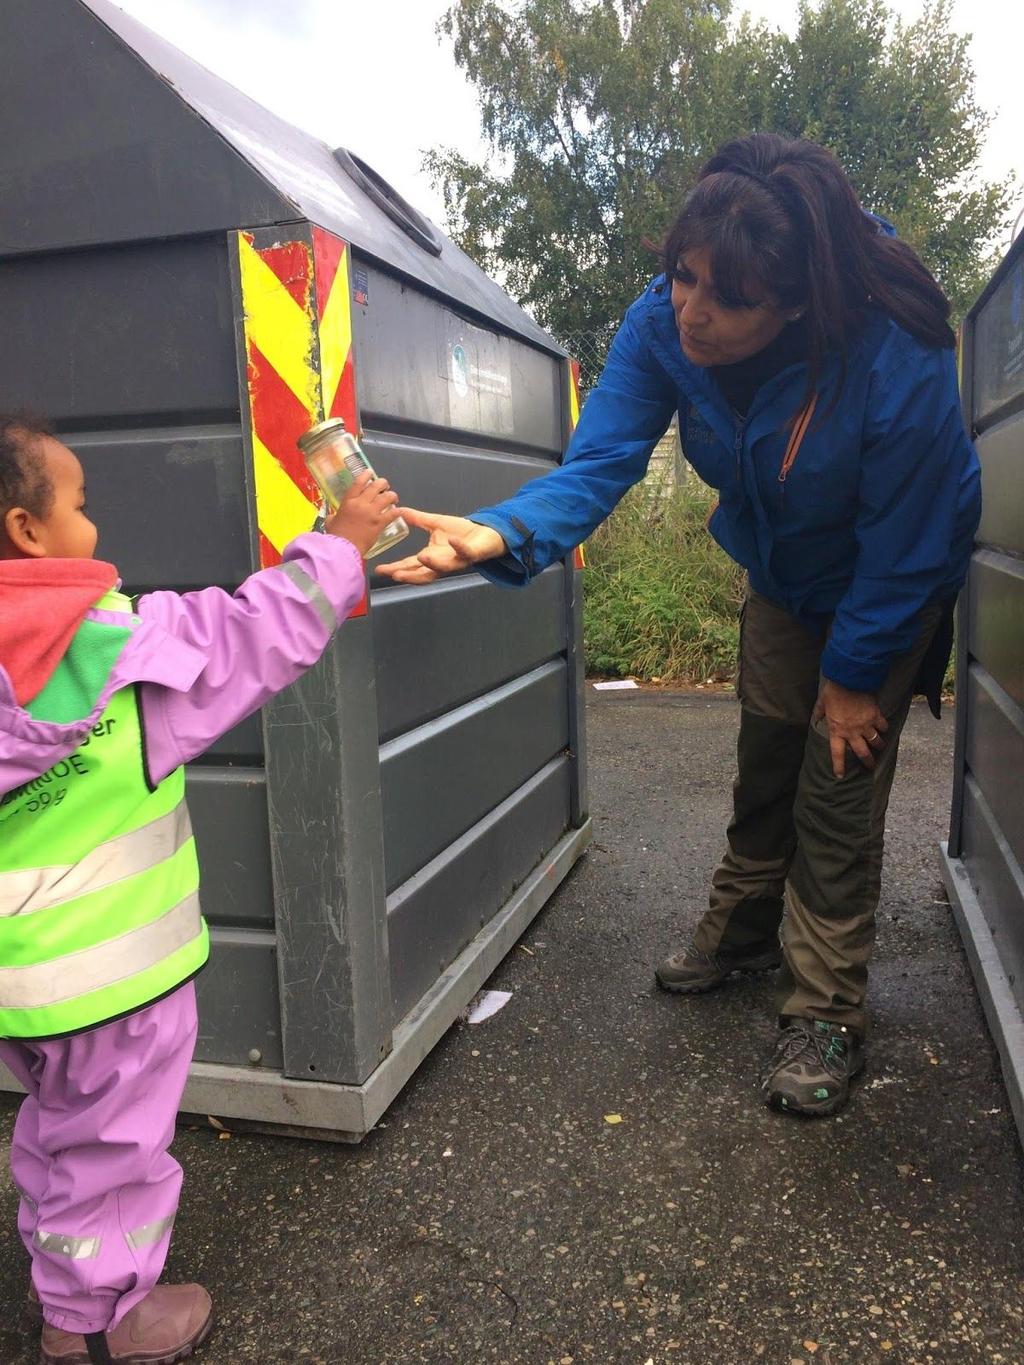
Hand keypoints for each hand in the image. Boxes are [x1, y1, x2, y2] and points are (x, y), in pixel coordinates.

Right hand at [324, 472, 399, 557]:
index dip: (366, 475)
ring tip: (393, 499)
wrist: (343, 549)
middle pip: (376, 486)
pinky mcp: (380, 523)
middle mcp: (361, 503)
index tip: (371, 472)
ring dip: (392, 496)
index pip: (359, 482)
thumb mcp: (331, 521)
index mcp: (348, 501)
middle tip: (385, 486)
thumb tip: (334, 517)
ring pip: (387, 497)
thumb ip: (334, 516)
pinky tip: (399, 512)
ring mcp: (372, 513)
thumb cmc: (335, 536)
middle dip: (383, 484)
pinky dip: (397, 511)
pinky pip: (393, 513)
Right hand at [374, 508, 506, 583]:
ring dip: (433, 563)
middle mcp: (443, 563)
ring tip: (421, 557)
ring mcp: (458, 560)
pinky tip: (452, 540)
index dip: (395, 568)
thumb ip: (417, 519)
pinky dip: (459, 547)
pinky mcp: (473, 554)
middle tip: (395, 574)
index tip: (380, 570)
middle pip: (424, 573)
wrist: (486, 533)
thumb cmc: (461, 531)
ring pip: (445, 567)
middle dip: (409, 575)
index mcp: (432, 557)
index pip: (410, 565)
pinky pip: (466, 553)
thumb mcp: (435, 523)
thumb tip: (399, 510)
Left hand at [813, 679, 887, 778]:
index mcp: (837, 731)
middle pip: (862, 752)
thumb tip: (815, 719)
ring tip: (880, 748)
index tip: (840, 775)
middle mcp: (852, 732)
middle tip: (871, 767)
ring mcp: (866, 725)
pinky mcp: (876, 716)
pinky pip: (883, 726)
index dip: (838, 766)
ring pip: (876, 741)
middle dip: (868, 762)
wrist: (850, 679)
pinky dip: (885, 729)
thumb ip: (819, 713)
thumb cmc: (833, 692)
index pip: (837, 754)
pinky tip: (885, 730)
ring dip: (879, 746)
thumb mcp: (822, 703)